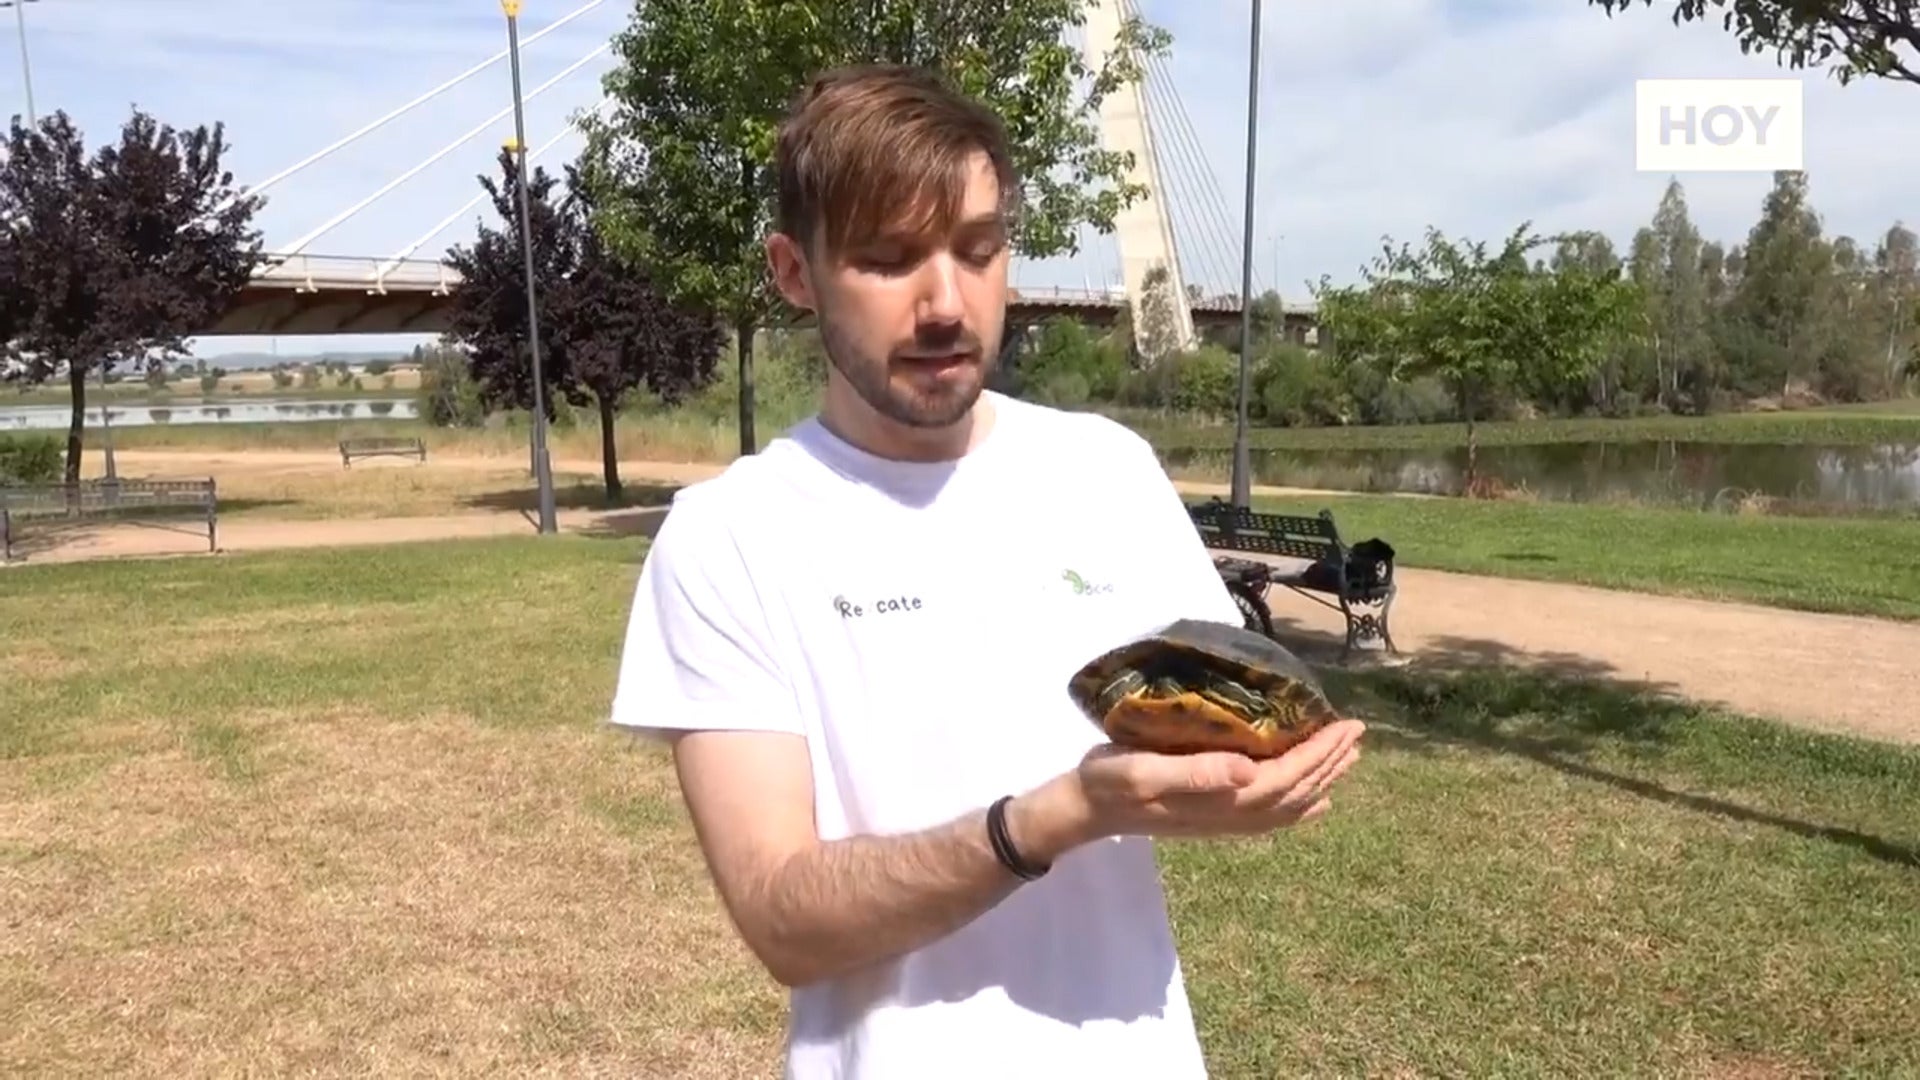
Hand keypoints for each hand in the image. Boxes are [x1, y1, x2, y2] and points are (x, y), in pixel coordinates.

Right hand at [1068, 719, 1365, 842]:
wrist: (1086, 809)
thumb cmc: (1110, 779)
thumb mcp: (1143, 770)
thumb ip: (1196, 772)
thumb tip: (1249, 769)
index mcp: (1220, 798)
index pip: (1285, 775)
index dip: (1319, 752)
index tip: (1345, 725)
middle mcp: (1231, 815)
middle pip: (1296, 791)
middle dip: (1329, 762)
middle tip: (1357, 732)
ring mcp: (1225, 822)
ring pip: (1289, 805)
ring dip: (1321, 780)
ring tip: (1346, 757)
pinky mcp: (1216, 819)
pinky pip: (1271, 818)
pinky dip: (1300, 808)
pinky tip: (1315, 802)